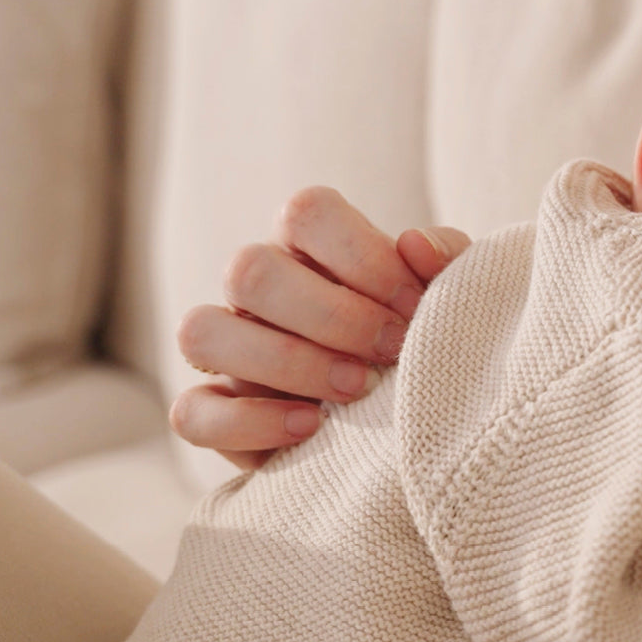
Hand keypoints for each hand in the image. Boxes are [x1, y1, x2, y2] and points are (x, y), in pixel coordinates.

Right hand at [169, 186, 469, 468]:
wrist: (414, 407)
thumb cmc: (426, 330)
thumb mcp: (450, 290)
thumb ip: (446, 259)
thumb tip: (414, 245)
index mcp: (309, 242)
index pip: (306, 212)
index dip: (363, 256)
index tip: (415, 304)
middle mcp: (257, 286)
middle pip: (249, 269)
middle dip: (332, 317)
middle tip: (391, 352)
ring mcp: (227, 347)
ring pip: (202, 331)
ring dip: (286, 363)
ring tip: (356, 392)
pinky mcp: (214, 410)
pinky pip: (191, 412)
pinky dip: (248, 422)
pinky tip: (310, 428)